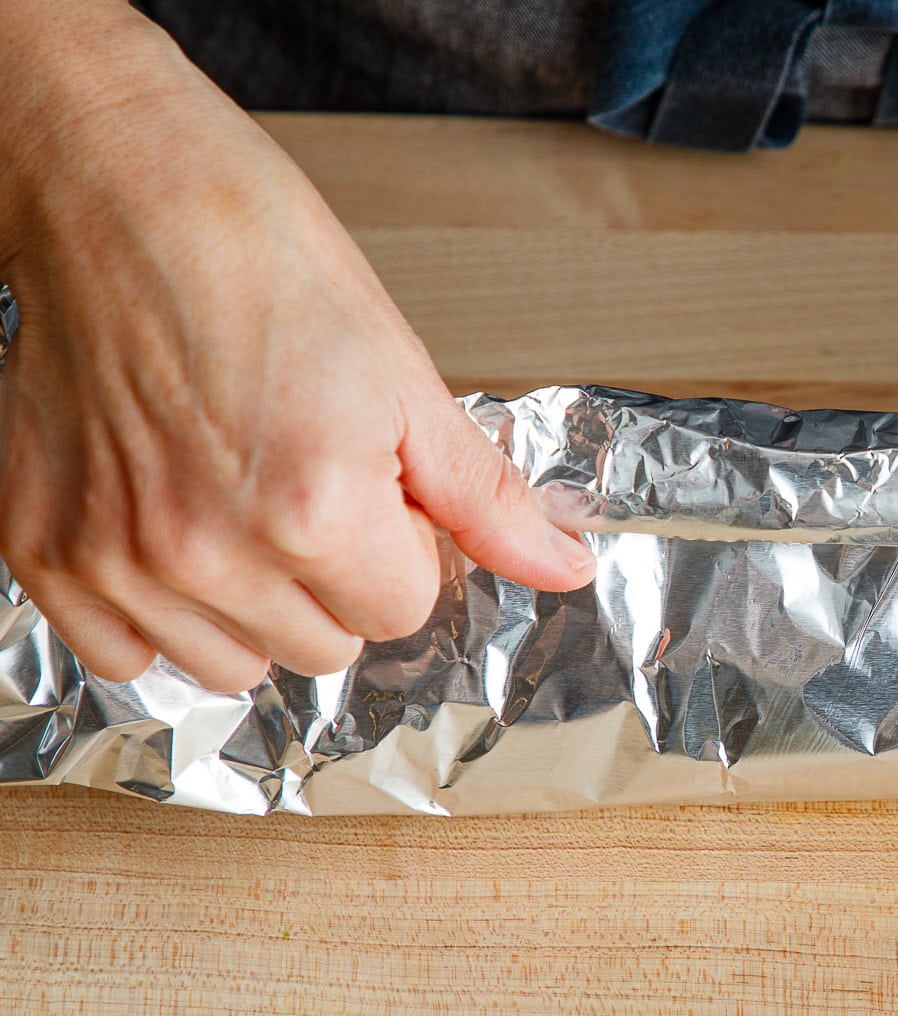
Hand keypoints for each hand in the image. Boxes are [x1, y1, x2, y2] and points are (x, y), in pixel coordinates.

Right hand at [0, 6, 594, 692]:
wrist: (122, 188)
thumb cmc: (258, 257)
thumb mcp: (404, 373)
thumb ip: (486, 495)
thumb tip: (565, 563)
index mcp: (317, 510)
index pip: (405, 611)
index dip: (404, 547)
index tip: (376, 488)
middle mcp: (211, 552)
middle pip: (326, 645)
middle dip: (338, 578)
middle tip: (307, 479)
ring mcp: (118, 560)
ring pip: (234, 664)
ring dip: (253, 606)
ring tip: (237, 499)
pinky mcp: (44, 551)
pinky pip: (122, 657)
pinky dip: (156, 613)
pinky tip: (169, 527)